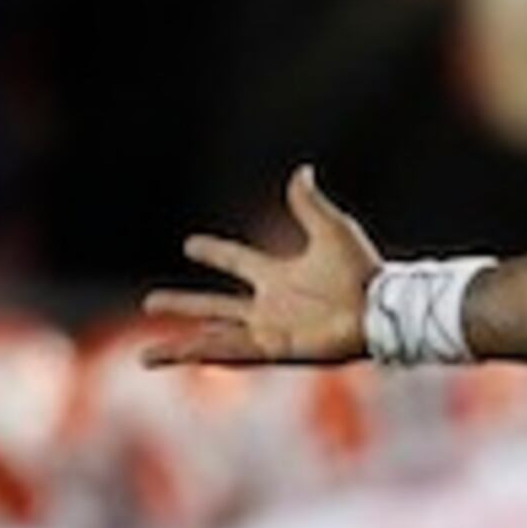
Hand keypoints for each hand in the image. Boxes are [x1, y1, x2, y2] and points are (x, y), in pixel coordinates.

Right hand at [143, 168, 376, 366]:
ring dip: (180, 347)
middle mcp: (269, 306)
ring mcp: (269, 331)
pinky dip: (204, 353)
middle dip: (182, 304)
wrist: (380, 309)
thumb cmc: (363, 273)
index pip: (237, 261)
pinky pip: (232, 353)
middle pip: (214, 306)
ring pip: (213, 339)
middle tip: (149, 302)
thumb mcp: (331, 229)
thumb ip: (309, 204)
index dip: (214, 252)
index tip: (190, 244)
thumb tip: (302, 170)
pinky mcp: (275, 350)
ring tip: (146, 357)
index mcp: (279, 276)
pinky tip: (179, 355)